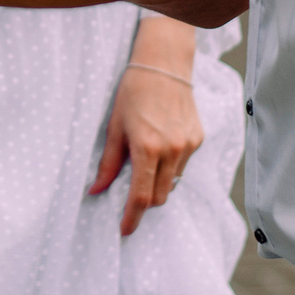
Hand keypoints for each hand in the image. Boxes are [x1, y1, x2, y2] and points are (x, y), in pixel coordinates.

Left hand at [90, 62, 204, 236]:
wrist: (163, 65)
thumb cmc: (133, 92)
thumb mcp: (114, 128)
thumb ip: (107, 163)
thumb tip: (95, 190)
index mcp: (147, 148)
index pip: (141, 197)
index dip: (131, 218)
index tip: (124, 230)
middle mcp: (172, 150)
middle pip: (158, 196)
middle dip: (143, 202)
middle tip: (128, 194)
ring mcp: (188, 145)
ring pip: (172, 182)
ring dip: (157, 183)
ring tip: (145, 161)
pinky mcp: (198, 139)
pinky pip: (182, 165)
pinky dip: (170, 165)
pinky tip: (160, 145)